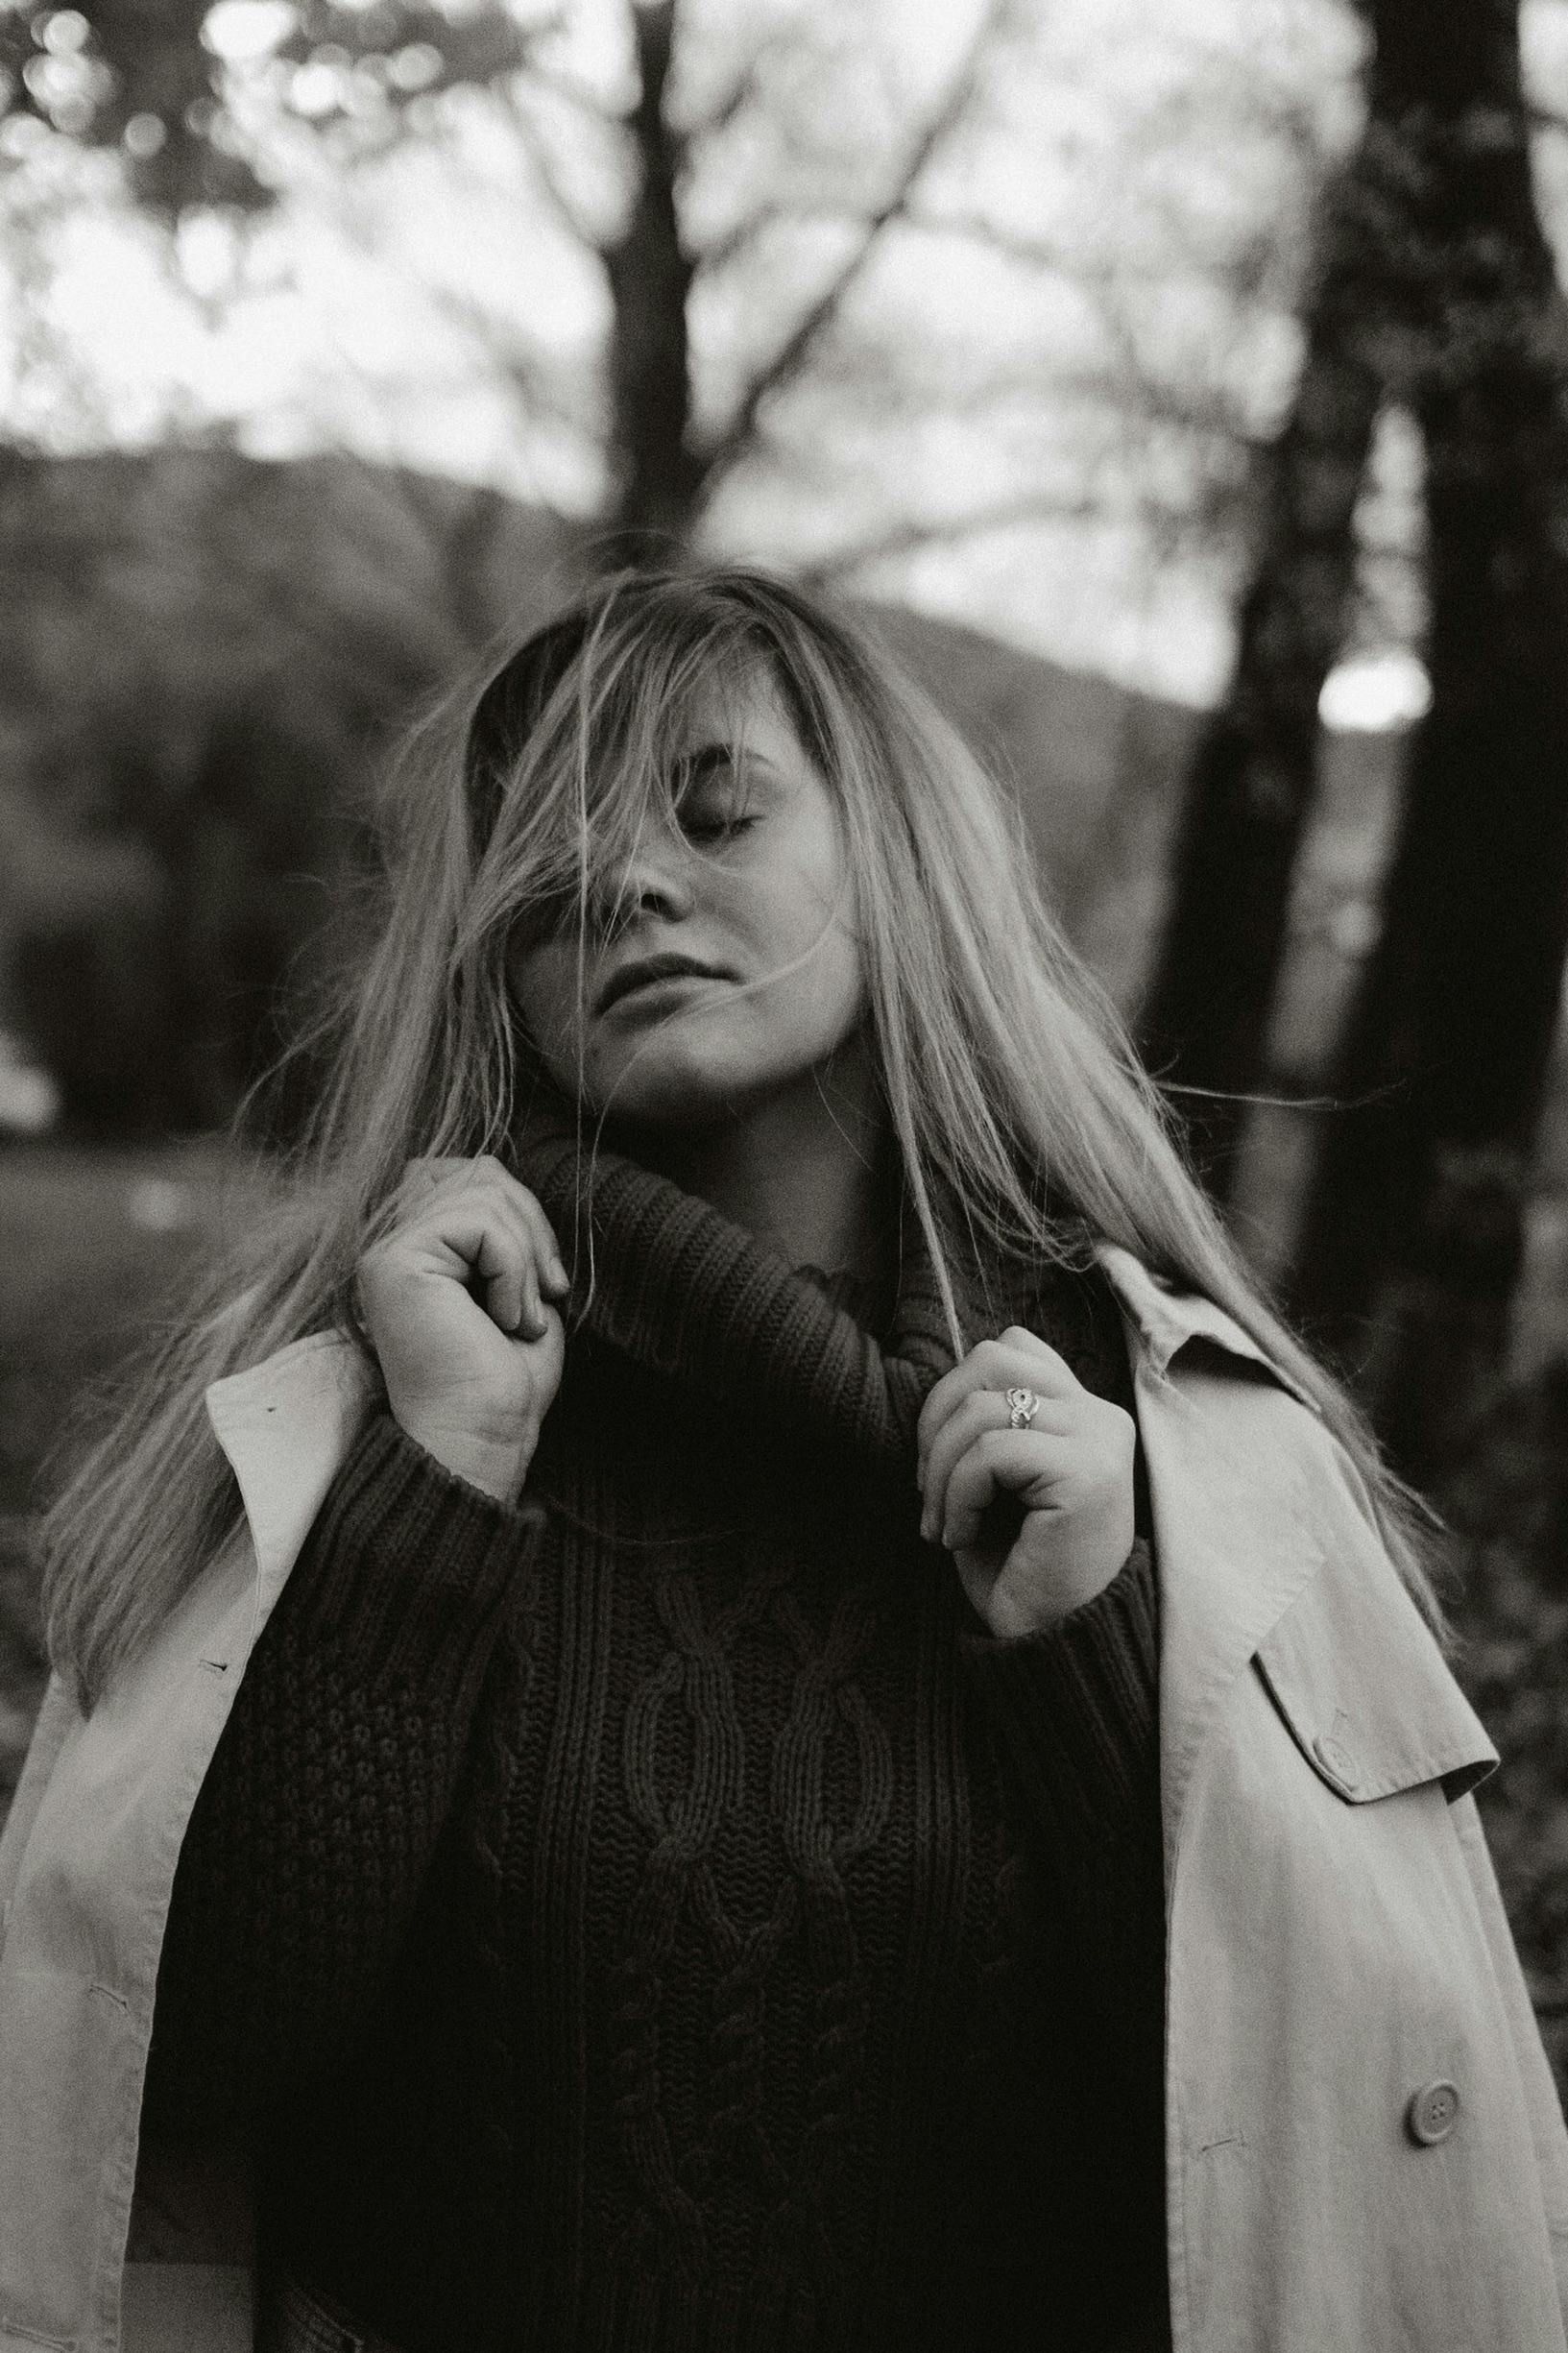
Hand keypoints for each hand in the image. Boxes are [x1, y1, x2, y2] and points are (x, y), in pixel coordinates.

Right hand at [355, 1154, 570, 1504]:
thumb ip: (502, 1227)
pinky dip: (514, 1270)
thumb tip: (504, 1177)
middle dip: (533, 1227)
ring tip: (518, 1317)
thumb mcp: (516, 1286)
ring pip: (484, 1189)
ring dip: (526, 1257)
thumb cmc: (502, 1382)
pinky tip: (503, 1320)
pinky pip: (479, 1222)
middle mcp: (388, 1239)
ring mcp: (384, 1248)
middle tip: (546, 1297)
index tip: (548, 1285)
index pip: (474, 1174)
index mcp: (413, 1243)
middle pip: (481, 1171)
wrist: (481, 1441)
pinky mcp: (393, 1262)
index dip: (524, 1215)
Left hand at [915, 1328, 1135, 1639]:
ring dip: (940, 1468)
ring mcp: (1099, 1439)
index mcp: (1082, 1411)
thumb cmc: (1019, 1567)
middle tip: (927, 1489)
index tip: (941, 1460)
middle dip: (936, 1419)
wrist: (1053, 1642)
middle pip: (991, 1358)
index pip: (1010, 1348)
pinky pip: (991, 1452)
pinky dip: (957, 1494)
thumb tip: (939, 1391)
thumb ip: (983, 1423)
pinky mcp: (1087, 1473)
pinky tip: (962, 1536)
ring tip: (942, 1521)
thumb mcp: (995, 1481)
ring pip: (982, 1405)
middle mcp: (1101, 1415)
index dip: (956, 1391)